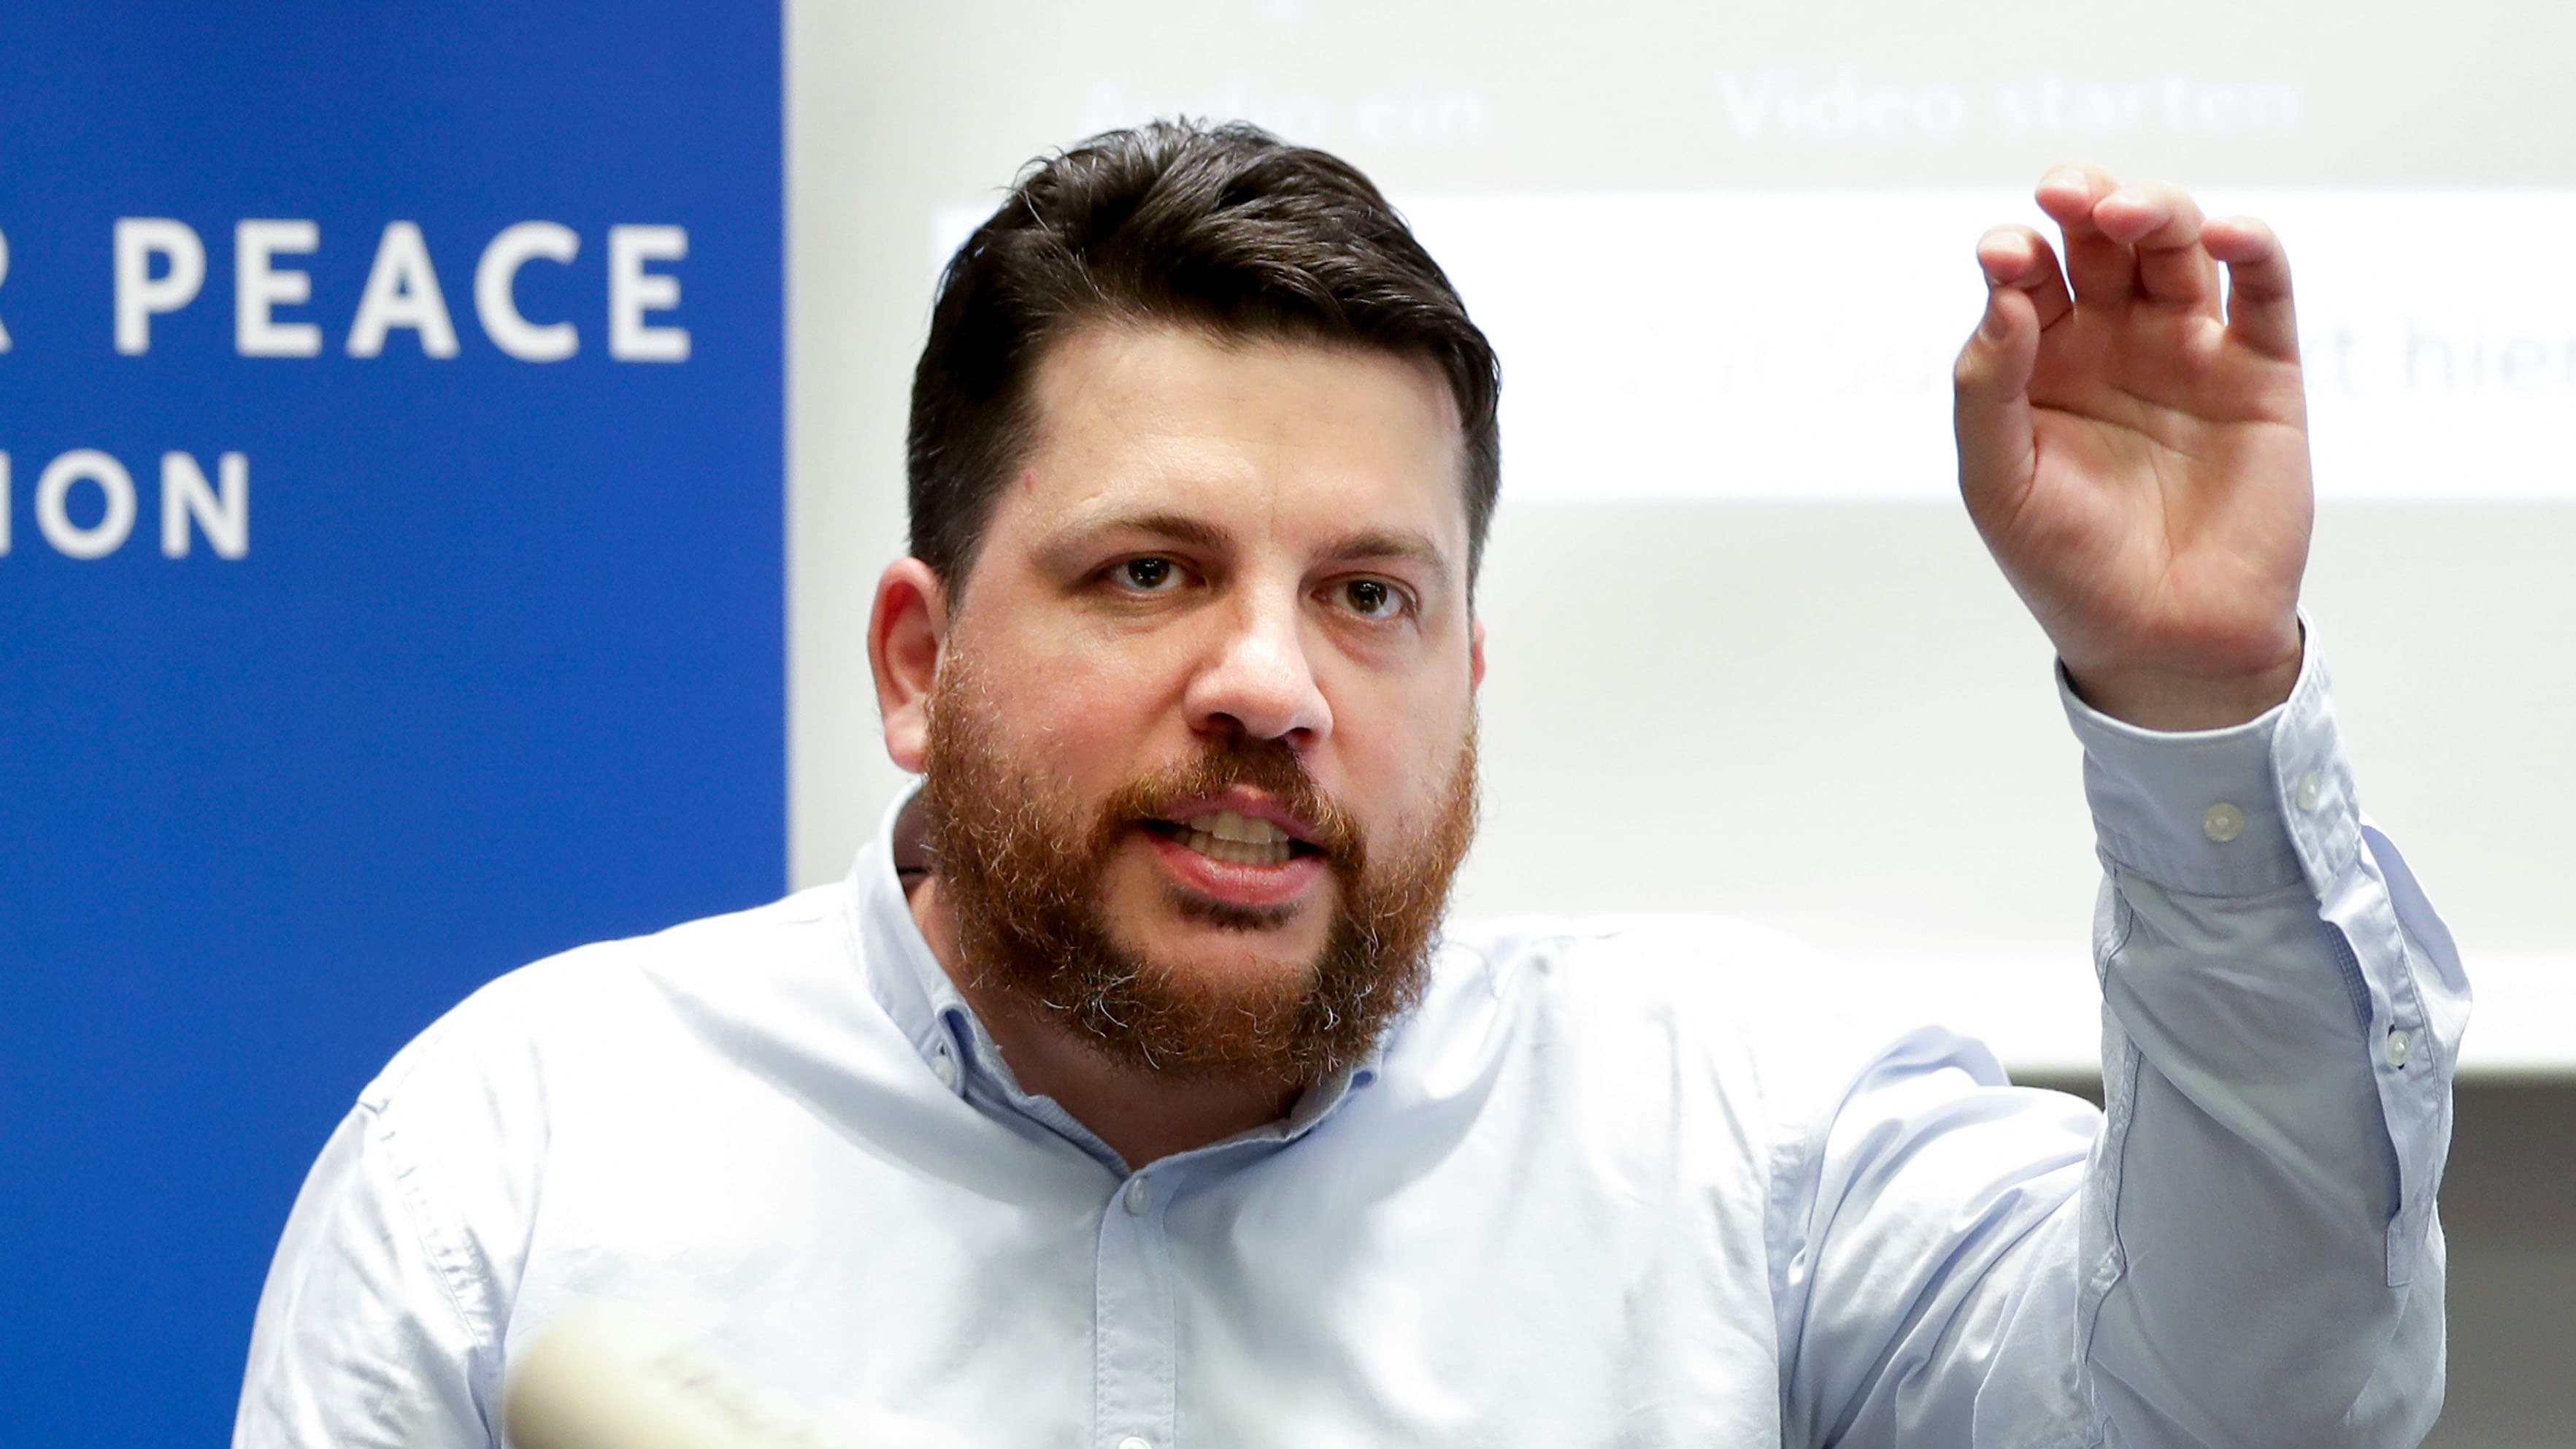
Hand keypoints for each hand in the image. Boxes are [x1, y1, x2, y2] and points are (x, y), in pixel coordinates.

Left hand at [1953, 165, 2311, 730]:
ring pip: (2175, 245)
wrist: (2162, 642)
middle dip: (2081, 202)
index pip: (2025, 277)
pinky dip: (2248, 246)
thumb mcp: (1998, 482)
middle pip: (2100, 239)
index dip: (2013, 251)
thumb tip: (2002, 298)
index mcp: (2042, 360)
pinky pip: (2263, 289)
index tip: (2002, 256)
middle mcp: (2113, 340)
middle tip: (2063, 194)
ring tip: (2125, 212)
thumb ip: (1987, 391)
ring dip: (2154, 210)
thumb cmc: (2066, 566)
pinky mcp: (2262, 371)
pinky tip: (2220, 232)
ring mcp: (2189, 349)